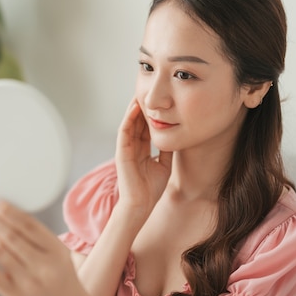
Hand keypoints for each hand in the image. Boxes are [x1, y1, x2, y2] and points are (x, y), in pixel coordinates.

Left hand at [0, 200, 100, 295]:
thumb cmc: (57, 268)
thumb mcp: (56, 248)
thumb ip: (35, 232)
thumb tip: (1, 211)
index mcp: (56, 251)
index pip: (29, 225)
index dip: (9, 211)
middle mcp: (43, 268)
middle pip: (11, 237)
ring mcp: (27, 283)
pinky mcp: (12, 294)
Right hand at [115, 99, 171, 219]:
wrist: (141, 204)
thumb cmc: (151, 189)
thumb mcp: (164, 164)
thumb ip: (166, 150)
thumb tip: (174, 136)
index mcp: (141, 150)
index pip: (145, 127)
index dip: (151, 114)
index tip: (159, 101)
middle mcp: (132, 146)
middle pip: (137, 122)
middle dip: (143, 107)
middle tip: (149, 90)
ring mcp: (125, 148)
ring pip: (130, 123)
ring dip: (134, 108)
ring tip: (141, 93)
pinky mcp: (121, 151)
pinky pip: (124, 131)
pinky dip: (129, 118)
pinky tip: (135, 107)